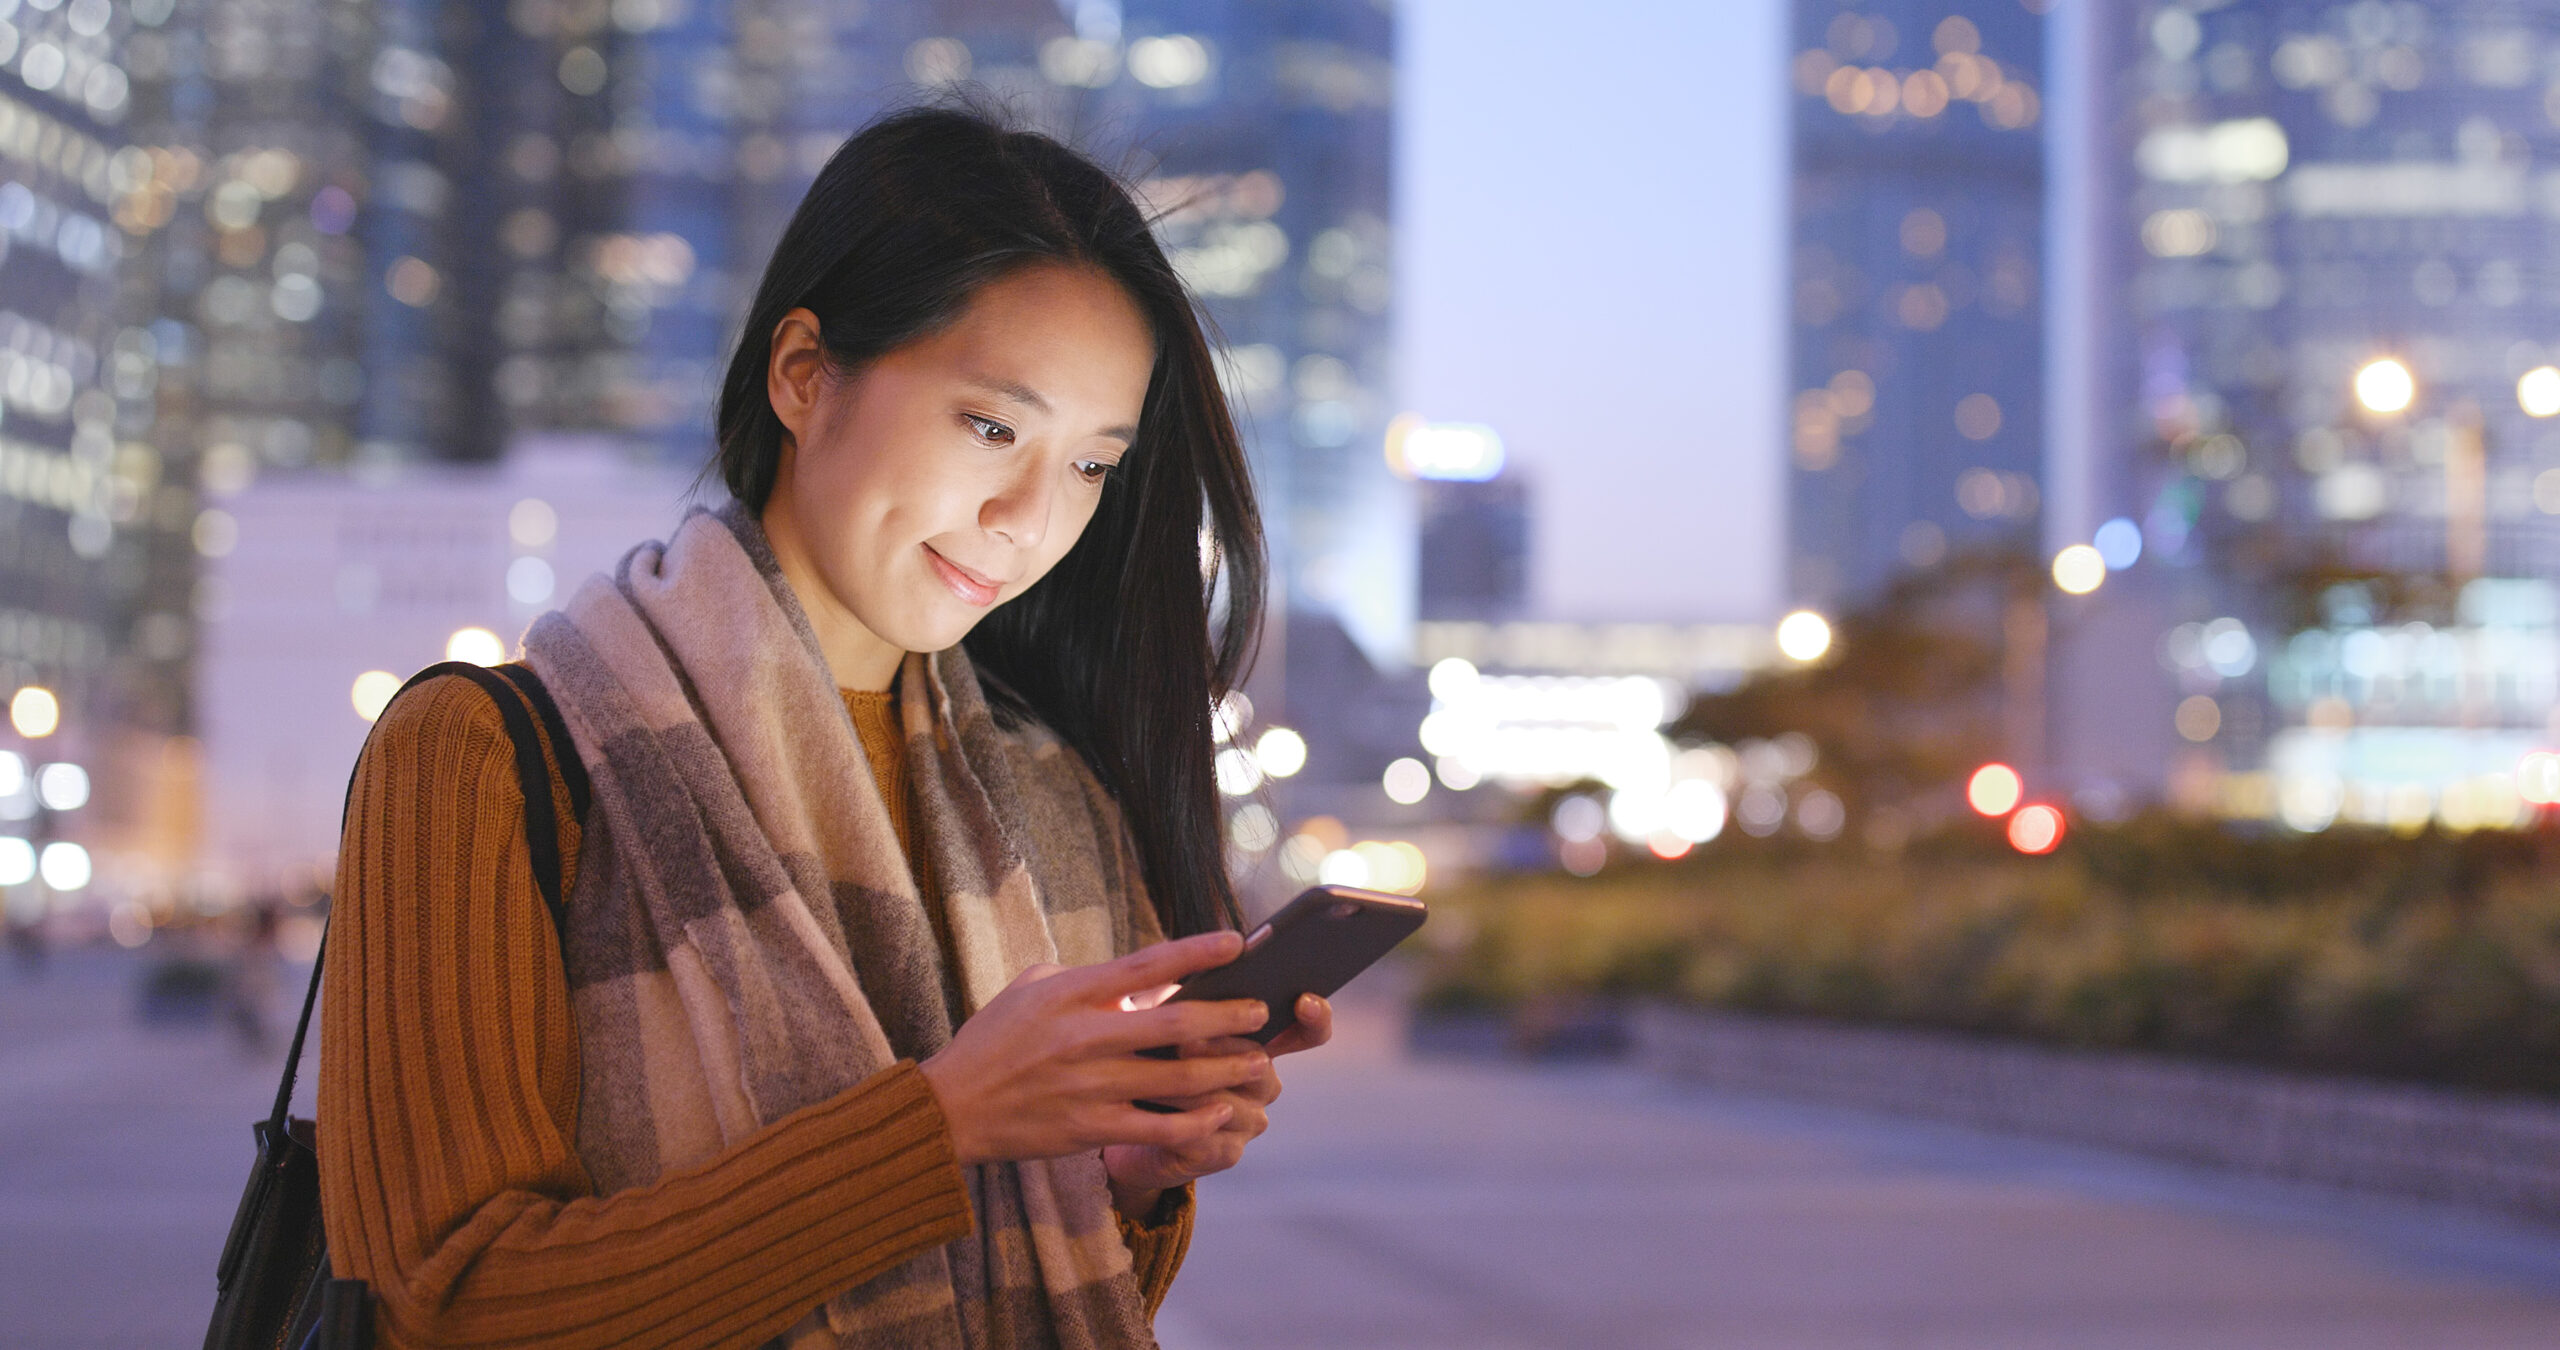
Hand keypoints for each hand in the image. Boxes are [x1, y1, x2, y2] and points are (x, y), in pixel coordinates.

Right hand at [916, 932, 1273, 1166]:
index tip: (1239, 942)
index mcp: (1073, 993)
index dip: (1198, 952)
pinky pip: (1156, 1126)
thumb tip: (1132, 976)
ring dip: (1224, 1069)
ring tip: (1256, 1062)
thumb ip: (1084, 978)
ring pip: (1177, 1077)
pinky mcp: (1089, 1128)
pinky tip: (1219, 1112)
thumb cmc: (992, 1041)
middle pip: (1177, 1022)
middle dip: (1229, 1016)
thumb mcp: (1030, 988)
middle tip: (1261, 1012)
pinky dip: (1194, 1121)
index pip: (1148, 965)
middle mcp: (1086, 1036)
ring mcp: (1090, 1085)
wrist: (951, 1108)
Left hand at [1102, 991, 1334, 1215]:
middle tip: (1186, 1040)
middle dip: (1221, 1050)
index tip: (1302, 1001)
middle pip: (1260, 1065)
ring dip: (1188, 1087)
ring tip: (1155, 1072)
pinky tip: (1153, 1108)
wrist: (1129, 1121)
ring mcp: (1248, 1121)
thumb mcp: (1169, 1022)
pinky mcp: (1225, 1153)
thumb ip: (1191, 1002)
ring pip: (1230, 1103)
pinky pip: (1208, 1138)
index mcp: (1260, 1044)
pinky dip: (1177, 1121)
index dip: (1315, 1016)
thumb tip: (1196, 972)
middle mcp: (1264, 1083)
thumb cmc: (1152, 1059)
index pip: (1308, 1031)